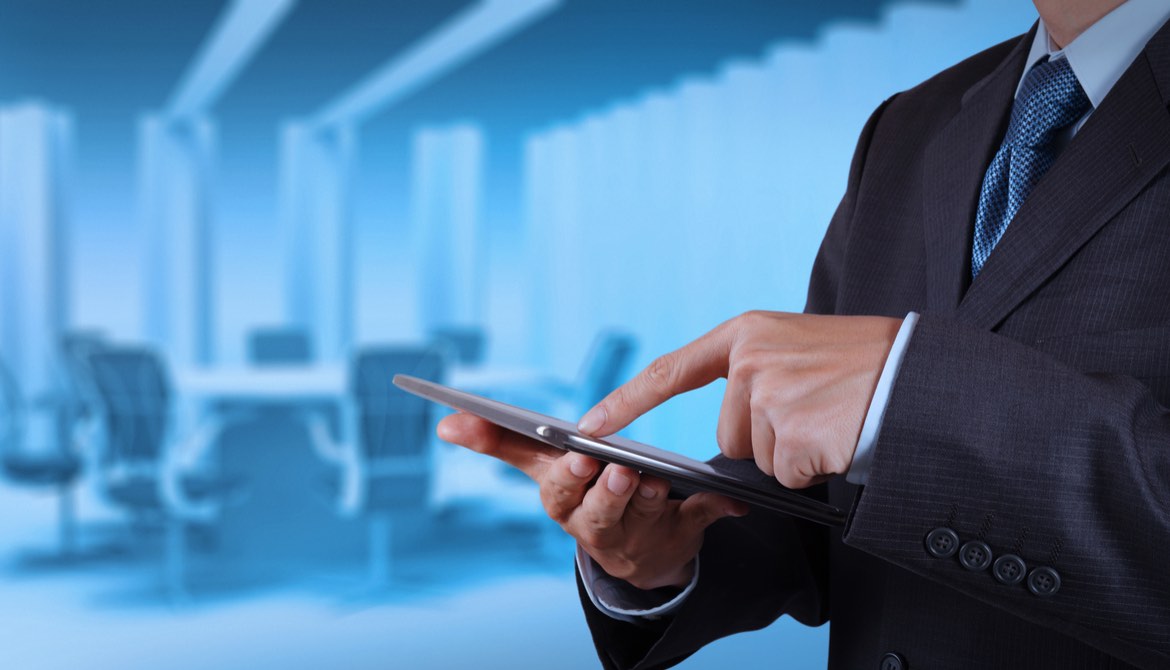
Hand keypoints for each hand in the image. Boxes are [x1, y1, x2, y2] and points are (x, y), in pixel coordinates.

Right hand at [437, 413, 746, 589]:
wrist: (637, 554)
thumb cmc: (586, 493)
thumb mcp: (544, 468)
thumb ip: (499, 442)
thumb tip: (445, 422)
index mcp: (562, 499)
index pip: (552, 483)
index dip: (562, 472)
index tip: (575, 456)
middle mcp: (593, 523)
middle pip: (594, 509)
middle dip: (605, 490)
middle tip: (618, 469)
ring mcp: (635, 536)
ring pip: (639, 518)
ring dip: (648, 500)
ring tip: (658, 480)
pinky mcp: (676, 540)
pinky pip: (697, 523)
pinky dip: (715, 512)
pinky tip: (734, 502)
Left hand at [577, 311, 900, 488]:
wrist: (923, 379)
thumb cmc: (869, 366)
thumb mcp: (801, 348)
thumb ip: (756, 372)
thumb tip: (732, 430)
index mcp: (747, 333)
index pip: (671, 371)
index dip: (627, 401)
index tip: (588, 426)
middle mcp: (749, 360)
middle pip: (728, 434)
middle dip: (768, 438)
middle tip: (817, 410)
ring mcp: (767, 395)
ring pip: (756, 458)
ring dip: (792, 453)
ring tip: (832, 419)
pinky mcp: (789, 433)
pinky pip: (785, 474)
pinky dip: (813, 468)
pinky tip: (839, 438)